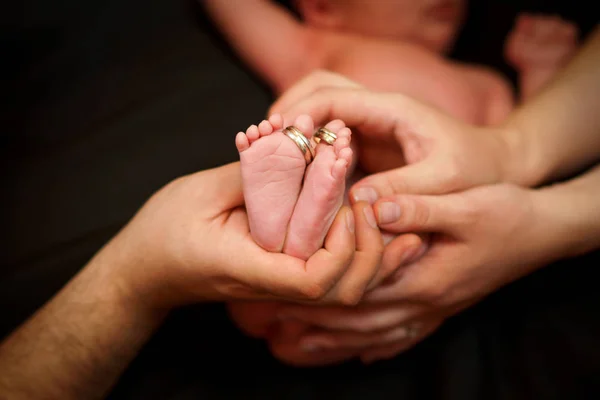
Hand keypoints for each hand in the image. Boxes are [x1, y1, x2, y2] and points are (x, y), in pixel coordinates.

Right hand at [110, 162, 383, 309]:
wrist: (145, 270)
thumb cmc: (163, 231)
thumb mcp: (203, 192)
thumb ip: (255, 173)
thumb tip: (300, 145)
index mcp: (252, 269)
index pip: (314, 279)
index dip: (341, 246)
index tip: (344, 206)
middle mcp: (274, 283)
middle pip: (343, 290)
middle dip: (370, 250)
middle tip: (372, 202)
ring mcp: (281, 282)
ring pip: (343, 286)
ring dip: (370, 253)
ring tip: (381, 211)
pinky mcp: (283, 271)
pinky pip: (329, 270)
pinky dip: (354, 250)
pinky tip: (368, 221)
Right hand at [271, 71, 519, 198]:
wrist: (492, 167)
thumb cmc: (475, 169)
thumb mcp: (444, 181)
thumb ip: (402, 189)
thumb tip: (356, 201)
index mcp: (393, 108)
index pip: (335, 95)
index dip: (302, 113)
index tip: (279, 137)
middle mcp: (376, 110)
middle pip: (319, 87)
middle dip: (289, 108)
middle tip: (265, 140)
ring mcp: (369, 125)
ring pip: (319, 108)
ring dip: (295, 127)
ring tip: (272, 155)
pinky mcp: (366, 144)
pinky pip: (327, 137)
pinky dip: (307, 148)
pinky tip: (295, 174)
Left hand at [272, 182, 559, 362]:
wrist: (543, 233)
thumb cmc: (506, 214)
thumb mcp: (464, 204)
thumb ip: (416, 207)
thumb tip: (371, 203)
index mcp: (424, 277)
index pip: (357, 291)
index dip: (319, 291)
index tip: (283, 289)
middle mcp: (426, 302)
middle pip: (359, 319)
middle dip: (316, 321)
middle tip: (274, 321)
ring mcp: (435, 309)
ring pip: (376, 334)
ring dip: (338, 339)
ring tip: (300, 343)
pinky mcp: (442, 306)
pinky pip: (404, 336)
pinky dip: (378, 347)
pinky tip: (361, 354)